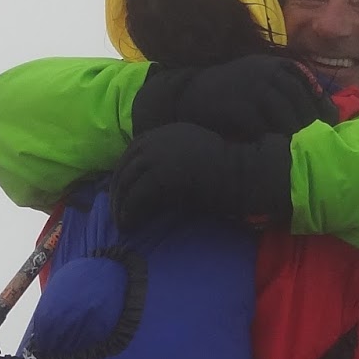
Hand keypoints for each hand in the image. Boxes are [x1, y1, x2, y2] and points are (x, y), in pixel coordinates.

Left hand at [109, 124, 291, 230]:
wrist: (241, 173)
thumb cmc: (225, 170)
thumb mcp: (192, 158)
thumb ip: (172, 163)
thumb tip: (155, 185)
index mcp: (164, 133)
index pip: (132, 152)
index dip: (123, 174)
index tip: (121, 194)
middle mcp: (156, 141)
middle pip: (125, 167)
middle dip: (118, 192)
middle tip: (117, 214)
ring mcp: (157, 157)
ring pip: (127, 182)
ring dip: (121, 205)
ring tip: (123, 224)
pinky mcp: (160, 176)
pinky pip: (136, 197)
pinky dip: (130, 212)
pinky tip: (130, 225)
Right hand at [134, 56, 335, 140]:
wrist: (192, 94)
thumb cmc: (232, 92)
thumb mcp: (261, 78)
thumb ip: (287, 89)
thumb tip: (324, 109)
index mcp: (277, 65)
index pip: (311, 88)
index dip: (323, 110)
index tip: (331, 128)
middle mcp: (269, 74)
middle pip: (302, 105)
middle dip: (312, 128)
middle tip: (318, 148)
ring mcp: (254, 89)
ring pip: (287, 118)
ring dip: (296, 139)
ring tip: (301, 155)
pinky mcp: (241, 108)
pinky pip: (266, 130)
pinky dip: (275, 143)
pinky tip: (278, 155)